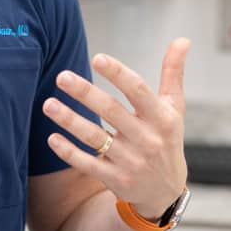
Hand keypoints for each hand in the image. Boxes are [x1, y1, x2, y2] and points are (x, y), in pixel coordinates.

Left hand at [43, 38, 190, 220]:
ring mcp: (131, 161)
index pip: (138, 91)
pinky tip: (52, 137)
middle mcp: (147, 139)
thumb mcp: (174, 108)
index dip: (118, 74)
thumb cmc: (166, 138)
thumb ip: (173, 73)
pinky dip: (69, 152)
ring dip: (69, 120)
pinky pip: (88, 164)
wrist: (165, 191)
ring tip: (48, 104)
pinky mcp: (115, 179)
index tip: (97, 58)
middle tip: (62, 76)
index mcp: (161, 118)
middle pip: (111, 111)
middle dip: (85, 93)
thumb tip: (182, 39)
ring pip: (95, 138)